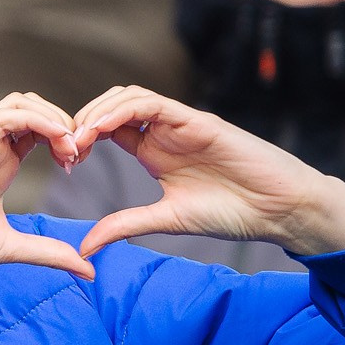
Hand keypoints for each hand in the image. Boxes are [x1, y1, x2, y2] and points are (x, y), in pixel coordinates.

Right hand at [0, 92, 95, 305]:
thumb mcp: (11, 247)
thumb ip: (48, 252)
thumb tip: (87, 268)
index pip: (36, 132)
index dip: (63, 138)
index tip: (76, 164)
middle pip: (31, 108)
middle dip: (63, 121)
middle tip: (77, 150)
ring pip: (20, 103)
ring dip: (52, 116)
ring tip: (69, 143)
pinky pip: (7, 116)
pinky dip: (37, 119)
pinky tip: (56, 138)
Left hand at [69, 86, 344, 258]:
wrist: (281, 210)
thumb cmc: (233, 213)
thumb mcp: (166, 220)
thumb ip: (125, 225)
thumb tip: (84, 247)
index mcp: (154, 151)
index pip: (107, 129)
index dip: (80, 138)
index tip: (63, 161)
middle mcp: (164, 132)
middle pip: (111, 107)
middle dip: (81, 121)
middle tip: (63, 148)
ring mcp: (181, 123)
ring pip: (128, 97)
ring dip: (97, 112)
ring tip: (76, 138)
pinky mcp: (199, 120)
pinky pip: (154, 103)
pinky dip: (122, 110)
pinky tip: (100, 129)